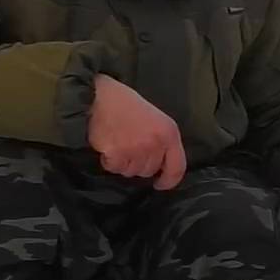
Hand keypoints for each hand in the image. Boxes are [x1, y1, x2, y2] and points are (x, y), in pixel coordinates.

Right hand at [87, 74, 186, 190]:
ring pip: (131, 171)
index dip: (169, 180)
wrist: (101, 96)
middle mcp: (155, 143)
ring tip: (118, 142)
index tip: (161, 183)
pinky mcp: (116, 154)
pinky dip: (109, 161)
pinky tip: (108, 145)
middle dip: (139, 164)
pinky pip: (114, 168)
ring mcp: (136, 150)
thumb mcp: (156, 118)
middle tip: (129, 146)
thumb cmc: (128, 105)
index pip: (177, 167)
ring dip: (123, 163)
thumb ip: (162, 141)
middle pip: (149, 171)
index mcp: (169, 133)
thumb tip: (161, 166)